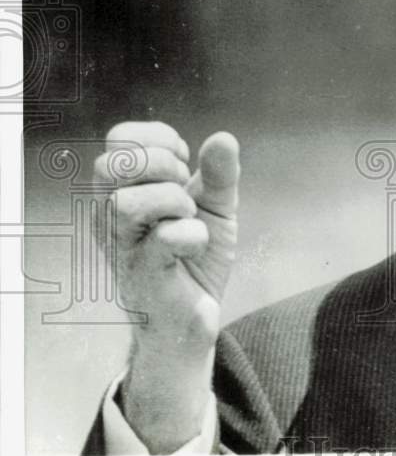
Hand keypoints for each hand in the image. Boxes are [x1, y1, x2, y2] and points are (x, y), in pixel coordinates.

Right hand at [94, 121, 239, 452]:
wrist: (194, 317)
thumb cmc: (193, 256)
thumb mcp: (215, 207)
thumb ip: (220, 173)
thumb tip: (223, 138)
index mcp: (124, 190)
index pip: (119, 138)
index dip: (160, 139)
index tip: (185, 162)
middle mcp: (111, 217)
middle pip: (112, 164)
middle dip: (161, 164)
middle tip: (184, 188)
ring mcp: (123, 248)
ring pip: (125, 203)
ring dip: (172, 201)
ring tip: (188, 217)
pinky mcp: (143, 277)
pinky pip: (164, 241)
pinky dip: (193, 236)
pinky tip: (196, 245)